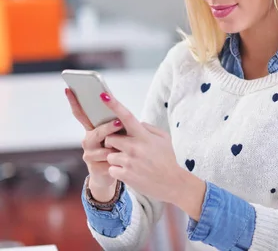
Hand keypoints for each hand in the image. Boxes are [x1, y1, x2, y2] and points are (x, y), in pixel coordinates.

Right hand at [65, 88, 121, 201]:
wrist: (115, 173)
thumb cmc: (119, 149)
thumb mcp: (118, 135)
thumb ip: (117, 124)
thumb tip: (121, 116)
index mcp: (93, 129)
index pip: (81, 114)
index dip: (74, 102)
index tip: (69, 89)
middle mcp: (88, 141)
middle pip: (96, 132)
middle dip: (108, 128)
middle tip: (119, 123)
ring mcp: (89, 155)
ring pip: (103, 149)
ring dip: (116, 148)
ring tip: (125, 149)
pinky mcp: (94, 168)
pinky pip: (108, 162)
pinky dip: (118, 161)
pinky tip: (122, 162)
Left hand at [99, 92, 196, 206]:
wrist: (172, 183)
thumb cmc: (167, 159)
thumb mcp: (164, 138)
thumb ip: (148, 128)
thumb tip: (134, 122)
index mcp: (144, 136)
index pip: (126, 116)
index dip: (114, 105)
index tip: (103, 95)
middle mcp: (135, 147)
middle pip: (110, 138)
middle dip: (113, 141)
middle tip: (124, 147)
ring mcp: (129, 162)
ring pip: (109, 154)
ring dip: (116, 158)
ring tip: (131, 162)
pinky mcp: (125, 175)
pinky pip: (111, 169)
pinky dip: (117, 170)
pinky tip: (130, 172)